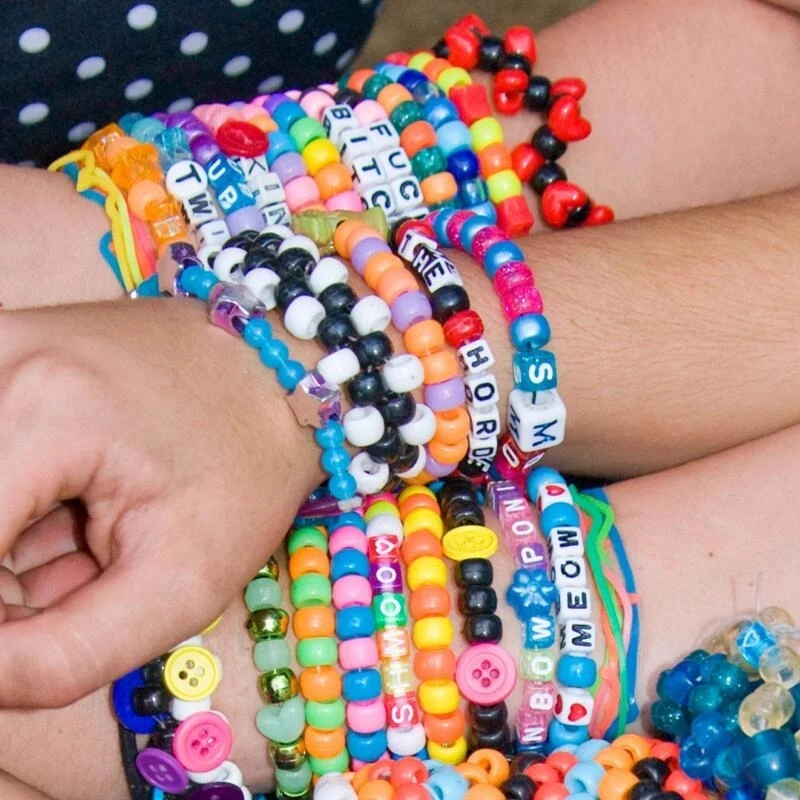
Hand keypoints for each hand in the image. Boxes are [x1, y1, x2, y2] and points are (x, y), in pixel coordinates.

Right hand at [0, 299, 318, 706]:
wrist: (277, 378)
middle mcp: (1, 358)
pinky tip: (80, 510)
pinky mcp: (4, 353)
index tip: (70, 614)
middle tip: (91, 577)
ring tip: (96, 539)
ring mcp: (0, 348)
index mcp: (40, 410)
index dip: (8, 623)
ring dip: (15, 549)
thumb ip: (56, 656)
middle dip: (14, 584)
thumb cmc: (247, 471)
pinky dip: (17, 512)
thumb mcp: (178, 584)